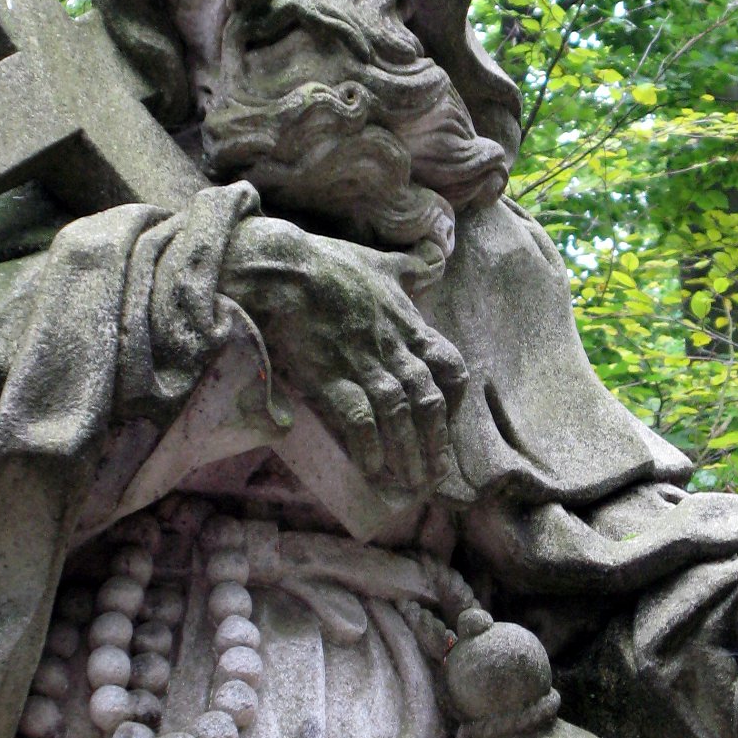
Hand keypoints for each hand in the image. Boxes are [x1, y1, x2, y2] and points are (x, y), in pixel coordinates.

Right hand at [219, 216, 466, 491]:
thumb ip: (411, 265)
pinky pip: (359, 418)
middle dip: (435, 440)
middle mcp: (392, 348)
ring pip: (399, 415)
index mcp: (408, 324)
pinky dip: (368, 445)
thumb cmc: (329, 263)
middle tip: (436, 474)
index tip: (448, 420)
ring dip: (408, 453)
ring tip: (411, 484)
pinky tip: (371, 469)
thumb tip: (436, 254)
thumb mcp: (381, 260)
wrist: (284, 269)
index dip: (453, 398)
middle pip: (427, 401)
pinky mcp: (331, 376)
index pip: (448, 366)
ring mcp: (363, 363)